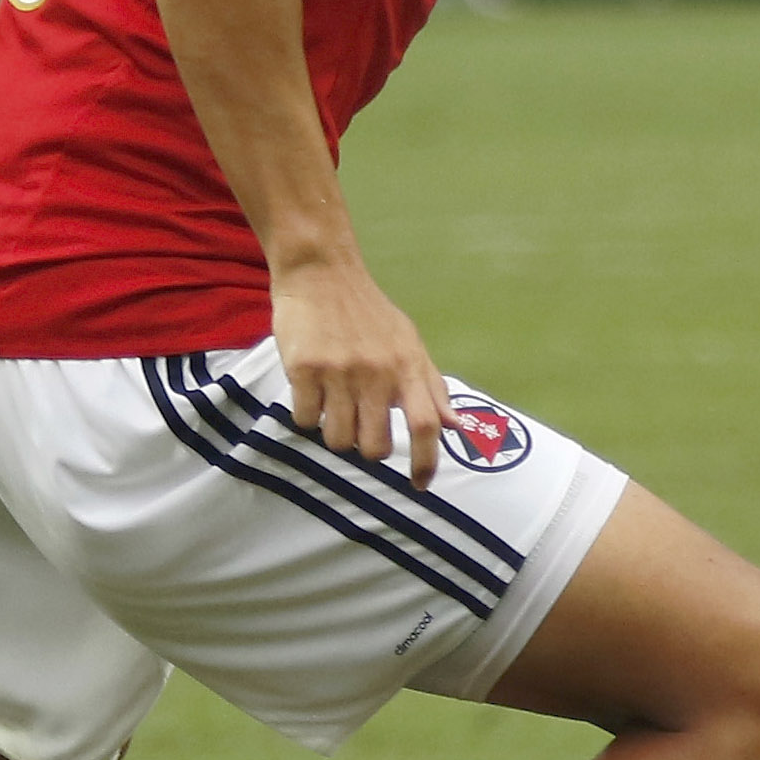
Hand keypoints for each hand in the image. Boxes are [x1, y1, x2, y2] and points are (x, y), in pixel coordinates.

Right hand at [273, 251, 448, 484]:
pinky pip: (305, 420)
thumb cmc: (368, 313)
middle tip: (360, 427)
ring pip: (338, 440)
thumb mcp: (409, 343)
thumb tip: (455, 426)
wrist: (323, 274)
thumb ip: (431, 386)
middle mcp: (378, 372)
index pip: (426, 425)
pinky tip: (312, 392)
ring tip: (335, 404)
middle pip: (375, 446)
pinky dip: (307, 415)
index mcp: (408, 366)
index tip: (420, 485)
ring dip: (335, 432)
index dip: (426, 461)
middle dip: (367, 448)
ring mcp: (340, 371)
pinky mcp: (304, 368)